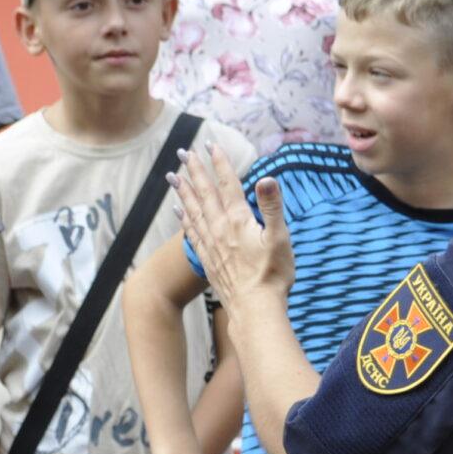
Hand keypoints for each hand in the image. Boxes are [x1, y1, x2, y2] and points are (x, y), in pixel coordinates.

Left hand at [175, 149, 292, 310]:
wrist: (255, 309)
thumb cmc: (272, 275)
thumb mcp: (280, 237)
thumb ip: (272, 206)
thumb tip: (266, 178)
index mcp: (238, 219)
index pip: (228, 184)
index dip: (220, 163)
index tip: (211, 144)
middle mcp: (220, 228)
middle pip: (204, 193)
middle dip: (195, 170)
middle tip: (184, 152)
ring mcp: (211, 244)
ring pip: (193, 210)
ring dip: (183, 191)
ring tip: (173, 175)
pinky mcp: (207, 260)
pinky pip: (191, 233)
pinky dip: (183, 218)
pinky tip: (178, 211)